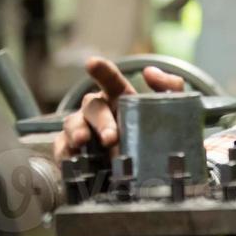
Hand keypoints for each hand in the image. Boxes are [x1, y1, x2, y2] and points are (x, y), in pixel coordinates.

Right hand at [53, 57, 186, 160]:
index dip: (101, 70)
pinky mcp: (74, 153)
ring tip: (82, 142)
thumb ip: (170, 87)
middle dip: (100, 121)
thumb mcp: (173, 112)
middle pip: (93, 107)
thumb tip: (149, 72)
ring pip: (72, 124)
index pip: (109, 80)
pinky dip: (63, 152)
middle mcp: (98, 112)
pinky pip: (62, 149)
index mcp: (119, 98)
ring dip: (76, 132)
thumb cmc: (156, 137)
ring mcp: (84, 131)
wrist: (148, 173)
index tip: (92, 63)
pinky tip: (70, 159)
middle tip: (111, 138)